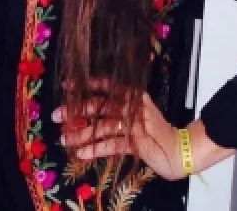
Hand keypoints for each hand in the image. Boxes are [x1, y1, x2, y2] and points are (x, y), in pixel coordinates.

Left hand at [54, 83, 235, 180]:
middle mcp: (133, 108)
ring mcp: (135, 125)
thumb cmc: (158, 131)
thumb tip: (92, 110)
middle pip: (99, 106)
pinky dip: (94, 149)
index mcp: (134, 96)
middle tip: (56, 115)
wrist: (180, 149)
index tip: (67, 84)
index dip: (86, 84)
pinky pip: (110, 145)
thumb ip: (122, 108)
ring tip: (64, 139)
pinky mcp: (136, 143)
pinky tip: (81, 153)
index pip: (108, 85)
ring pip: (101, 127)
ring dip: (80, 134)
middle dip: (75, 111)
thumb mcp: (141, 113)